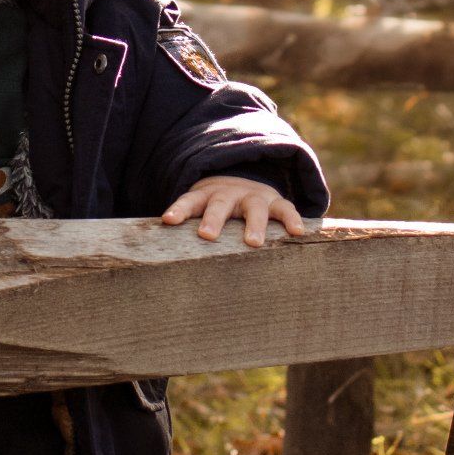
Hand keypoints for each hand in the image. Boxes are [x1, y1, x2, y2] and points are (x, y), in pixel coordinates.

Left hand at [161, 176, 306, 246]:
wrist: (243, 181)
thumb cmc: (215, 211)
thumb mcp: (199, 214)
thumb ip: (183, 237)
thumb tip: (156, 274)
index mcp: (205, 197)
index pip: (189, 201)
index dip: (179, 210)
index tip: (168, 220)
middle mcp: (228, 195)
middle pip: (218, 204)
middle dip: (212, 219)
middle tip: (206, 236)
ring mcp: (253, 198)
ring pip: (254, 208)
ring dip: (253, 224)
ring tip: (253, 243)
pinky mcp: (275, 202)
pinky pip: (285, 209)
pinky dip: (291, 220)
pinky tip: (297, 232)